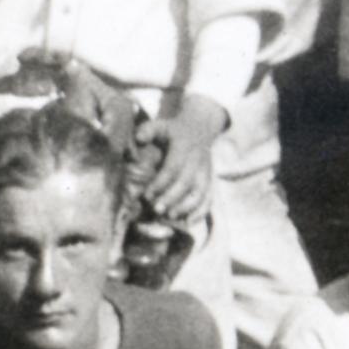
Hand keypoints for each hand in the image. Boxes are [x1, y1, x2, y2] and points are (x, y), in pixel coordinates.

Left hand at [140, 95, 224, 224]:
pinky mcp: (210, 180)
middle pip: (186, 182)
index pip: (173, 167)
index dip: (160, 183)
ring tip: (170, 217)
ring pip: (199, 192)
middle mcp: (198, 159)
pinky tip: (189, 223)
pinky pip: (209, 198)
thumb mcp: (160, 125)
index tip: (146, 195)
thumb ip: (147, 130)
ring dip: (186, 207)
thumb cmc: (173, 131)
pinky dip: (201, 212)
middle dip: (171, 198)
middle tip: (156, 210)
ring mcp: (206, 171)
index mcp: (184, 145)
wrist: (200, 128)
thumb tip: (139, 140)